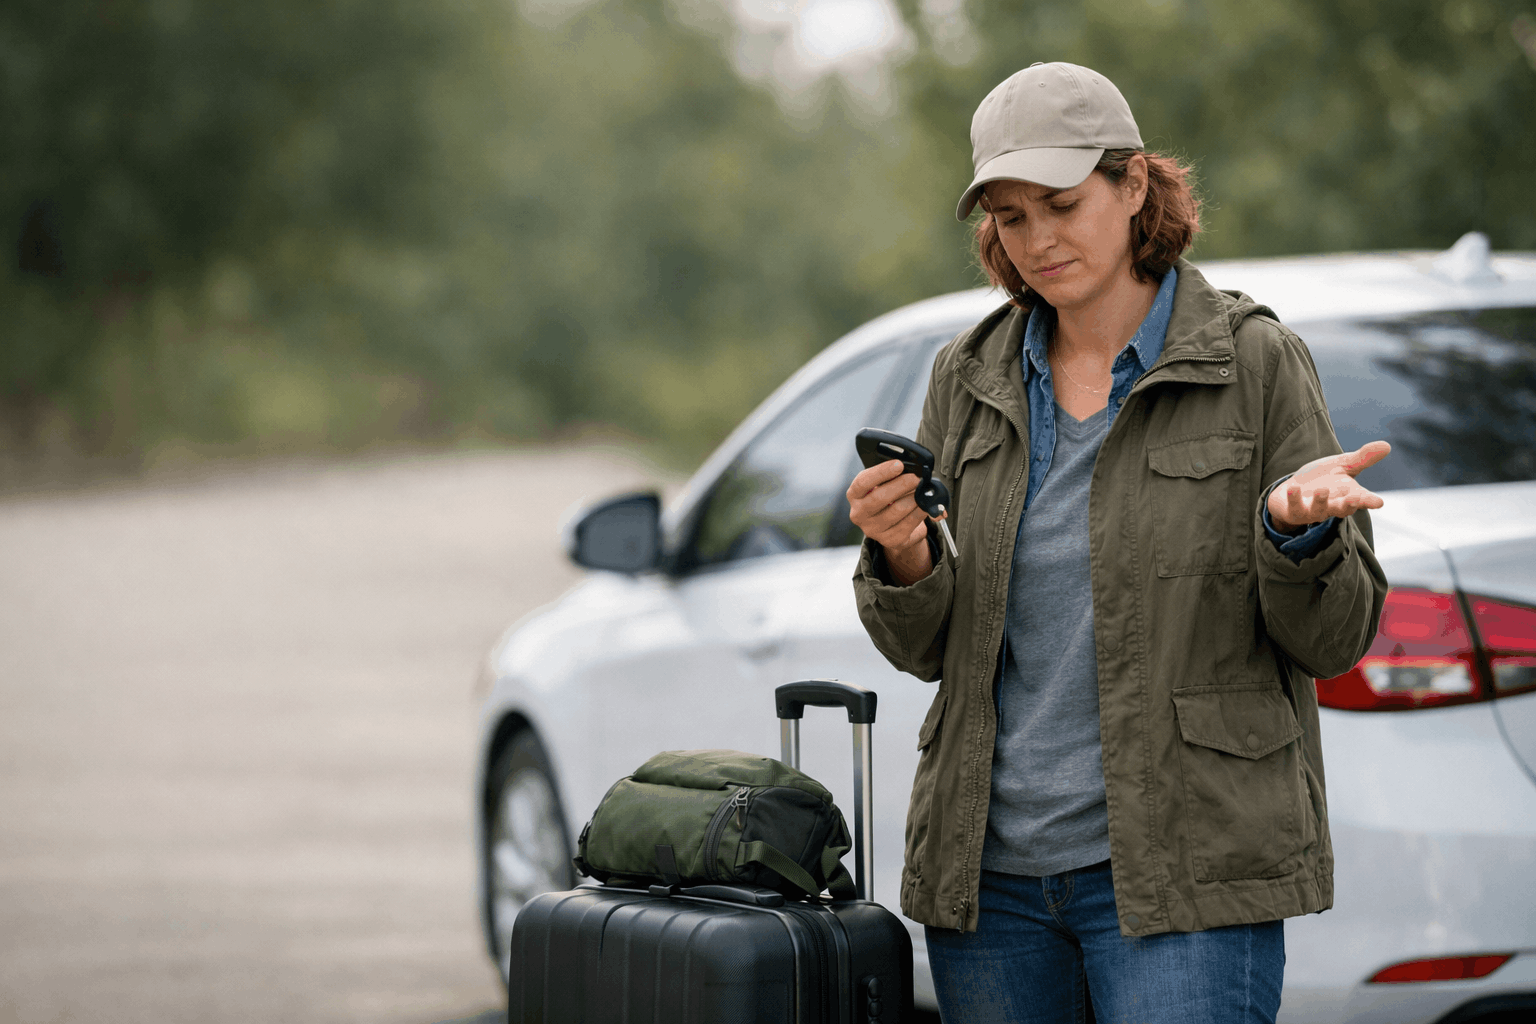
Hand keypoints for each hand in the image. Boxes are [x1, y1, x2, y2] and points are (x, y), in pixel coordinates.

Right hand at [847, 460, 940, 584]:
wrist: (891, 525)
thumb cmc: (887, 498)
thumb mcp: (883, 484)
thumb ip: (893, 476)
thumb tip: (914, 472)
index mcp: (854, 495)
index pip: (863, 482)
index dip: (881, 472)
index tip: (899, 464)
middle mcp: (859, 514)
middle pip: (880, 497)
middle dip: (902, 485)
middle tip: (916, 478)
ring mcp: (873, 529)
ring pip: (897, 510)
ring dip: (914, 498)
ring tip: (922, 491)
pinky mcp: (889, 540)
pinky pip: (908, 523)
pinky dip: (920, 512)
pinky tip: (925, 505)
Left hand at [1267, 440, 1391, 532]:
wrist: (1294, 490)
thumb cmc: (1323, 479)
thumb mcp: (1343, 466)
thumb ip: (1363, 459)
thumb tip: (1388, 445)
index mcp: (1348, 496)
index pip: (1361, 500)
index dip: (1369, 501)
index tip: (1378, 502)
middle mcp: (1333, 506)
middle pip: (1343, 509)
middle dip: (1349, 504)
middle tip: (1355, 498)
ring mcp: (1314, 511)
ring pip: (1319, 510)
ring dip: (1321, 501)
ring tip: (1322, 490)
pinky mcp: (1295, 511)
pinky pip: (1294, 507)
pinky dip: (1294, 498)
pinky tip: (1293, 487)